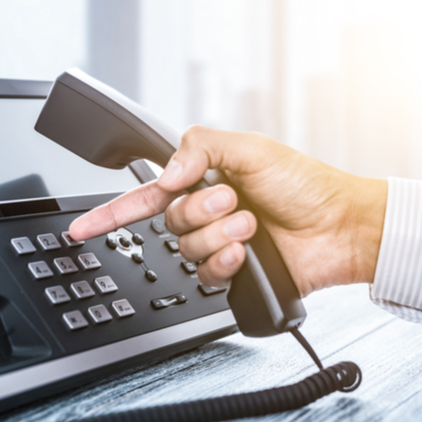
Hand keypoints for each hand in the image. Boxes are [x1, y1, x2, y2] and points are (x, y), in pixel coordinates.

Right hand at [69, 125, 386, 296]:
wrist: (339, 226)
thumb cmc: (305, 183)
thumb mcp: (250, 147)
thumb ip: (199, 148)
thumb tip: (164, 176)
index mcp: (205, 180)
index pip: (146, 195)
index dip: (111, 212)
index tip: (82, 227)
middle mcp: (208, 213)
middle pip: (170, 221)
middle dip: (202, 209)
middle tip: (233, 199)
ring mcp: (220, 244)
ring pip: (188, 248)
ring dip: (220, 233)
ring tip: (252, 224)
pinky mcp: (233, 272)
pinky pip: (206, 274)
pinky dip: (224, 260)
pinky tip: (245, 251)